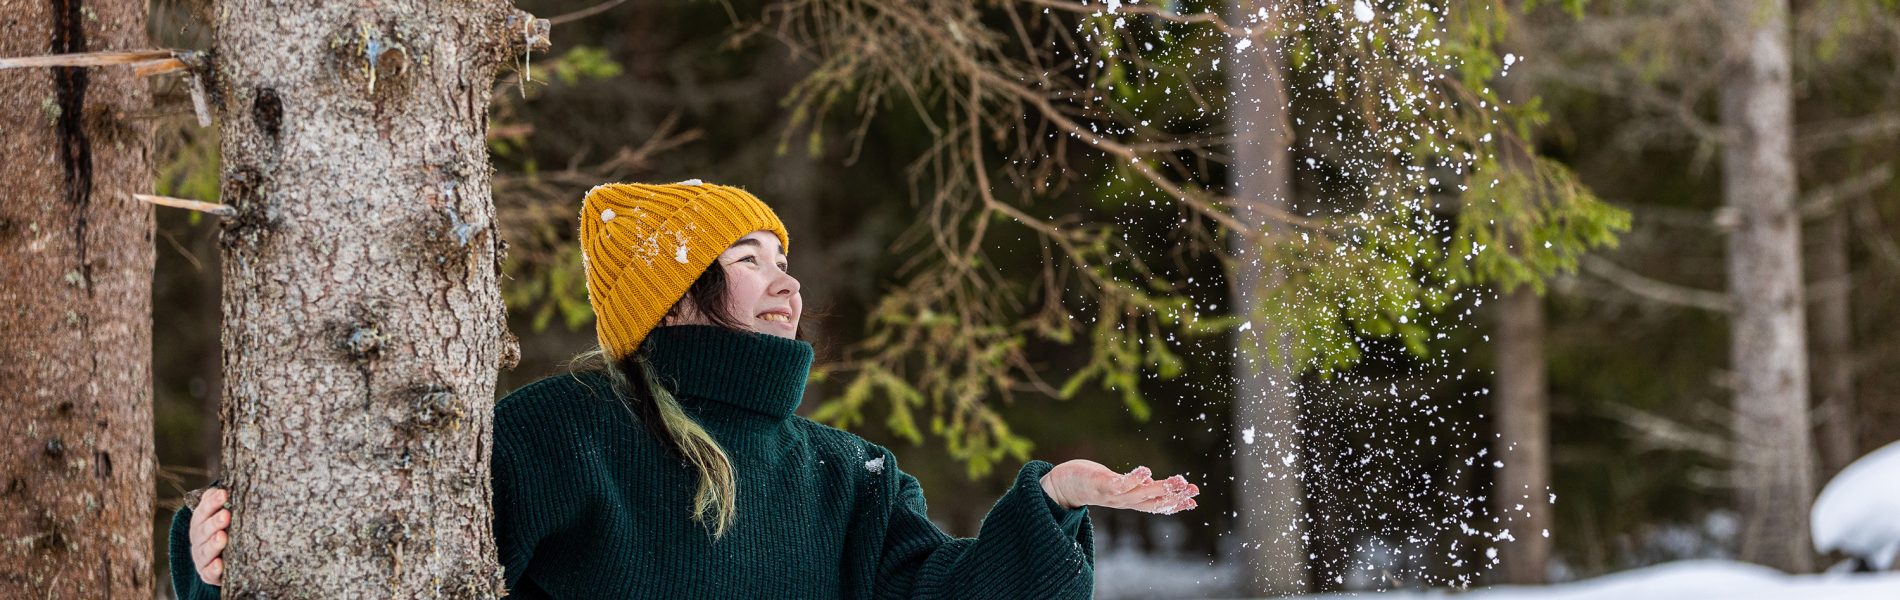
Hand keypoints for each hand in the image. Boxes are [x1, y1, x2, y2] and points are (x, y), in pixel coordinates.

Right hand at [189, 487, 228, 585]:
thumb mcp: (218, 514)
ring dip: (214, 544)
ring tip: (223, 537)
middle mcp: (198, 540)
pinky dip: (214, 569)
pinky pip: (209, 573)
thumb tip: (220, 489)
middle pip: (203, 531)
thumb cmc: (221, 530)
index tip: (224, 494)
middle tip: (226, 515)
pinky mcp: (208, 574)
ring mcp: (202, 558)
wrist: (217, 560)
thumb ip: (217, 501)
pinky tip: (220, 564)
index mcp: (200, 523)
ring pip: (205, 551)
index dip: (212, 503)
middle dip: (214, 523)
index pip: (203, 511)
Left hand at [1040, 459, 1198, 513]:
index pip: (1157, 504)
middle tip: (1194, 491)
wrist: (1062, 486)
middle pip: (1153, 500)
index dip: (1176, 504)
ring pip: (1141, 493)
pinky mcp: (1101, 485)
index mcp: (1129, 501)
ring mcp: (1113, 495)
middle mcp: (1124, 501)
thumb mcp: (1117, 485)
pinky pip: (1120, 483)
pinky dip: (1133, 478)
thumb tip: (1153, 481)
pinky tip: (1146, 471)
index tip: (1195, 500)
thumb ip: (1134, 485)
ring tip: (1179, 480)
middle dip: (1174, 496)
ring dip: (1161, 488)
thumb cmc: (1092, 483)